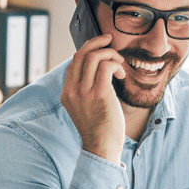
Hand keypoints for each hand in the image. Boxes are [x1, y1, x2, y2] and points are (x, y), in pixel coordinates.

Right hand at [62, 34, 125, 163]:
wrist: (101, 148)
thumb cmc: (99, 130)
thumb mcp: (86, 108)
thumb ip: (87, 91)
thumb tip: (100, 72)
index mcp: (66, 93)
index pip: (73, 63)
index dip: (87, 51)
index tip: (101, 49)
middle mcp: (71, 90)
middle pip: (80, 54)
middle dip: (97, 43)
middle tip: (110, 40)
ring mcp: (83, 92)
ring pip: (93, 56)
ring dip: (110, 54)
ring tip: (119, 64)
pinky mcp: (99, 93)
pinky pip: (106, 66)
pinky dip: (116, 64)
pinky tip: (121, 75)